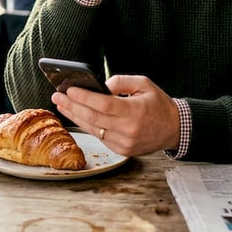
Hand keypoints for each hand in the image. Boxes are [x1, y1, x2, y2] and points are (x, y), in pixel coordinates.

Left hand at [51, 74, 179, 156]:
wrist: (174, 129)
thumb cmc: (159, 104)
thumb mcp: (144, 84)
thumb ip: (121, 81)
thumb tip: (100, 85)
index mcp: (135, 112)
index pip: (103, 105)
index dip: (84, 97)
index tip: (69, 90)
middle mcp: (128, 130)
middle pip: (93, 118)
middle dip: (72, 106)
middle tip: (57, 96)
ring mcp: (124, 143)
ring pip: (93, 129)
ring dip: (75, 116)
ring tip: (61, 104)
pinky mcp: (122, 150)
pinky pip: (100, 136)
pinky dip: (87, 125)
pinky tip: (77, 115)